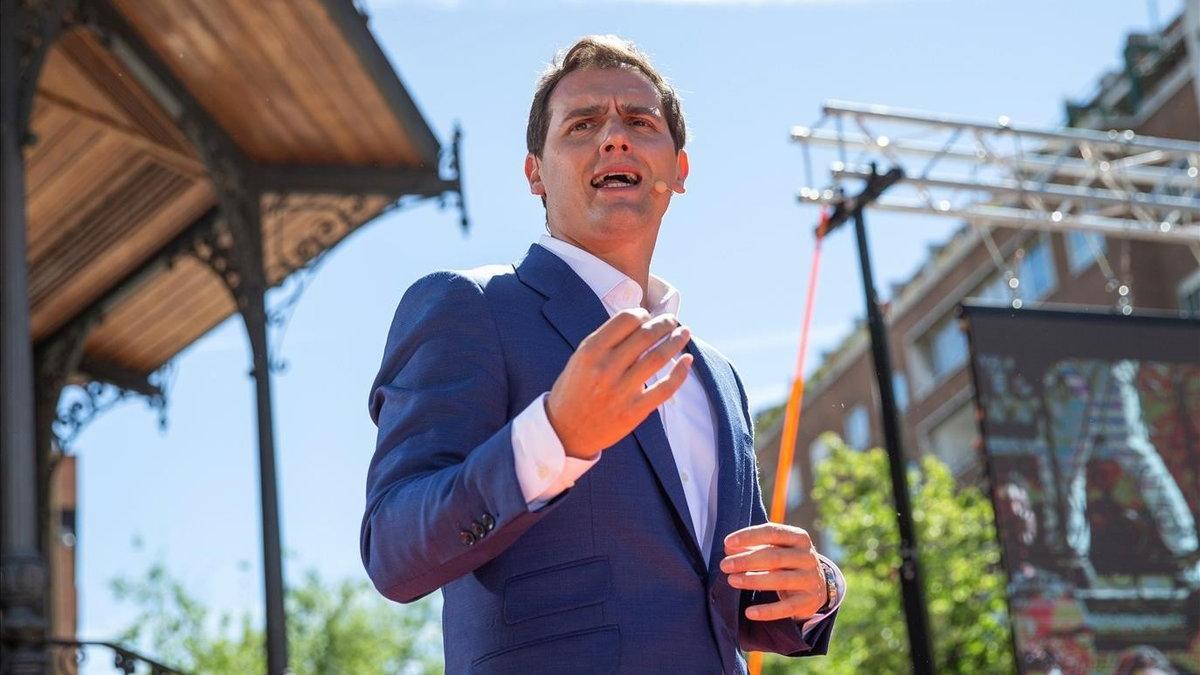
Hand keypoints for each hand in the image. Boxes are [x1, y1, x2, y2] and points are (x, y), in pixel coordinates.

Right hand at [546, 308, 692, 458]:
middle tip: (672, 320)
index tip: (648, 316)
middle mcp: (606, 368)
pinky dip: (680, 372)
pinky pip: (665, 388)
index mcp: (590, 351)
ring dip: (676, 340)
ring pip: (658, 357)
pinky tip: (687, 360)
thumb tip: (639, 323)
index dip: (642, 313)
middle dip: (664, 323)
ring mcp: (621, 391)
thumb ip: (605, 342)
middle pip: (646, 335)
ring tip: (684, 332)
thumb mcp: (579, 359)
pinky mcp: (634, 411)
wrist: (565, 432)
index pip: (626, 320)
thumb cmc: (573, 391)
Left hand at [720, 523, 826, 620]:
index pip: (772, 532)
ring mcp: (810, 579)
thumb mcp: (775, 550)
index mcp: (799, 538)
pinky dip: (767, 611)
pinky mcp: (809, 601)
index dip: (749, 536)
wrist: (817, 586)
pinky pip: (786, 607)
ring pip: (780, 579)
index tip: (727, 543)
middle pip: (774, 556)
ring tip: (732, 580)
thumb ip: (753, 547)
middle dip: (746, 560)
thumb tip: (729, 549)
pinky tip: (749, 612)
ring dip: (753, 580)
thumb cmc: (787, 563)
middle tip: (724, 565)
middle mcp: (807, 557)